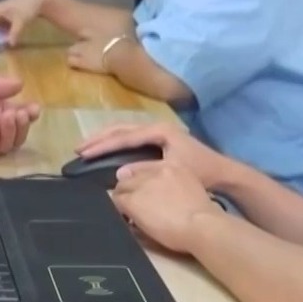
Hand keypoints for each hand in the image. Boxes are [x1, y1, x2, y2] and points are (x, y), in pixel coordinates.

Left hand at [66, 34, 123, 73]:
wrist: (121, 54)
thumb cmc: (125, 46)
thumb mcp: (121, 39)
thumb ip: (118, 39)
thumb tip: (123, 41)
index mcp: (97, 33)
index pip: (84, 33)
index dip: (84, 38)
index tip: (87, 43)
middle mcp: (88, 39)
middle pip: (76, 42)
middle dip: (78, 47)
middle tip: (83, 54)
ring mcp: (83, 50)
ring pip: (70, 51)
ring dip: (74, 55)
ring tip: (78, 62)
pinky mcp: (82, 61)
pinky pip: (71, 62)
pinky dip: (73, 64)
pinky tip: (77, 68)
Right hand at [76, 120, 235, 191]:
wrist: (224, 173)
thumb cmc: (201, 172)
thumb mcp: (172, 171)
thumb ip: (146, 171)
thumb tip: (119, 174)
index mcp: (159, 130)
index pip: (124, 136)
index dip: (102, 145)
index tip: (84, 153)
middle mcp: (157, 126)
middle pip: (121, 128)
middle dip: (99, 138)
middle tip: (78, 147)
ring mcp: (159, 132)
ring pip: (125, 131)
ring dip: (105, 138)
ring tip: (87, 147)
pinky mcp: (160, 140)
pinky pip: (131, 138)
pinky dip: (116, 142)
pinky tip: (106, 149)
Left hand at [110, 162, 219, 252]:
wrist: (202, 226)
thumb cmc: (205, 218)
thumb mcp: (193, 194)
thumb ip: (176, 190)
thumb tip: (164, 199)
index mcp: (176, 167)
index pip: (148, 168)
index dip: (142, 181)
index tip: (143, 193)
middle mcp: (158, 170)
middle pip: (132, 175)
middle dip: (130, 189)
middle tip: (134, 205)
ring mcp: (144, 184)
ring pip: (122, 187)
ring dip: (123, 199)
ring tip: (128, 213)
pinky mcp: (134, 199)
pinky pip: (117, 201)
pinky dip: (119, 209)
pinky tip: (125, 218)